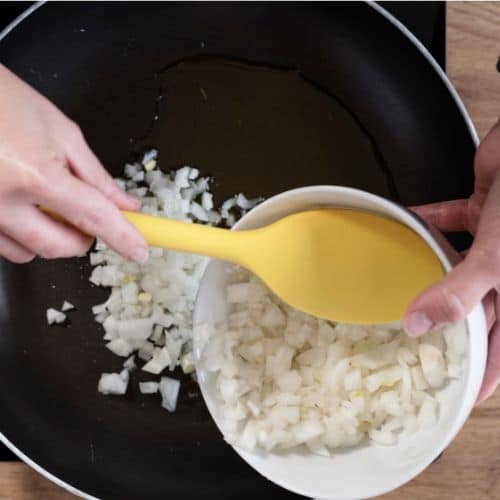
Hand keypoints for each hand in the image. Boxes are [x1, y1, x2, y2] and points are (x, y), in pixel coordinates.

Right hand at [0, 64, 147, 262]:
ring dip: (48, 238)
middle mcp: (1, 201)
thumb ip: (96, 176)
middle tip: (88, 220)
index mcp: (35, 175)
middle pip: (58, 247)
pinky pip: (2, 246)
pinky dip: (21, 235)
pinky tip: (22, 208)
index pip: (92, 216)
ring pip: (27, 253)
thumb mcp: (61, 133)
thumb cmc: (4, 102)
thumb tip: (125, 205)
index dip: (121, 237)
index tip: (138, 251)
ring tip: (45, 205)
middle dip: (82, 240)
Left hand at [404, 120, 499, 403]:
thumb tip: (417, 326)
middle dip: (446, 326)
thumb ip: (460, 291)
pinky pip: (450, 223)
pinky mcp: (484, 210)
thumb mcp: (498, 257)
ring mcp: (496, 242)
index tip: (454, 393)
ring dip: (431, 273)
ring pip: (459, 267)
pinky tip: (402, 227)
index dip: (483, 374)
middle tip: (409, 341)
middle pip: (477, 311)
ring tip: (395, 289)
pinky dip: (427, 225)